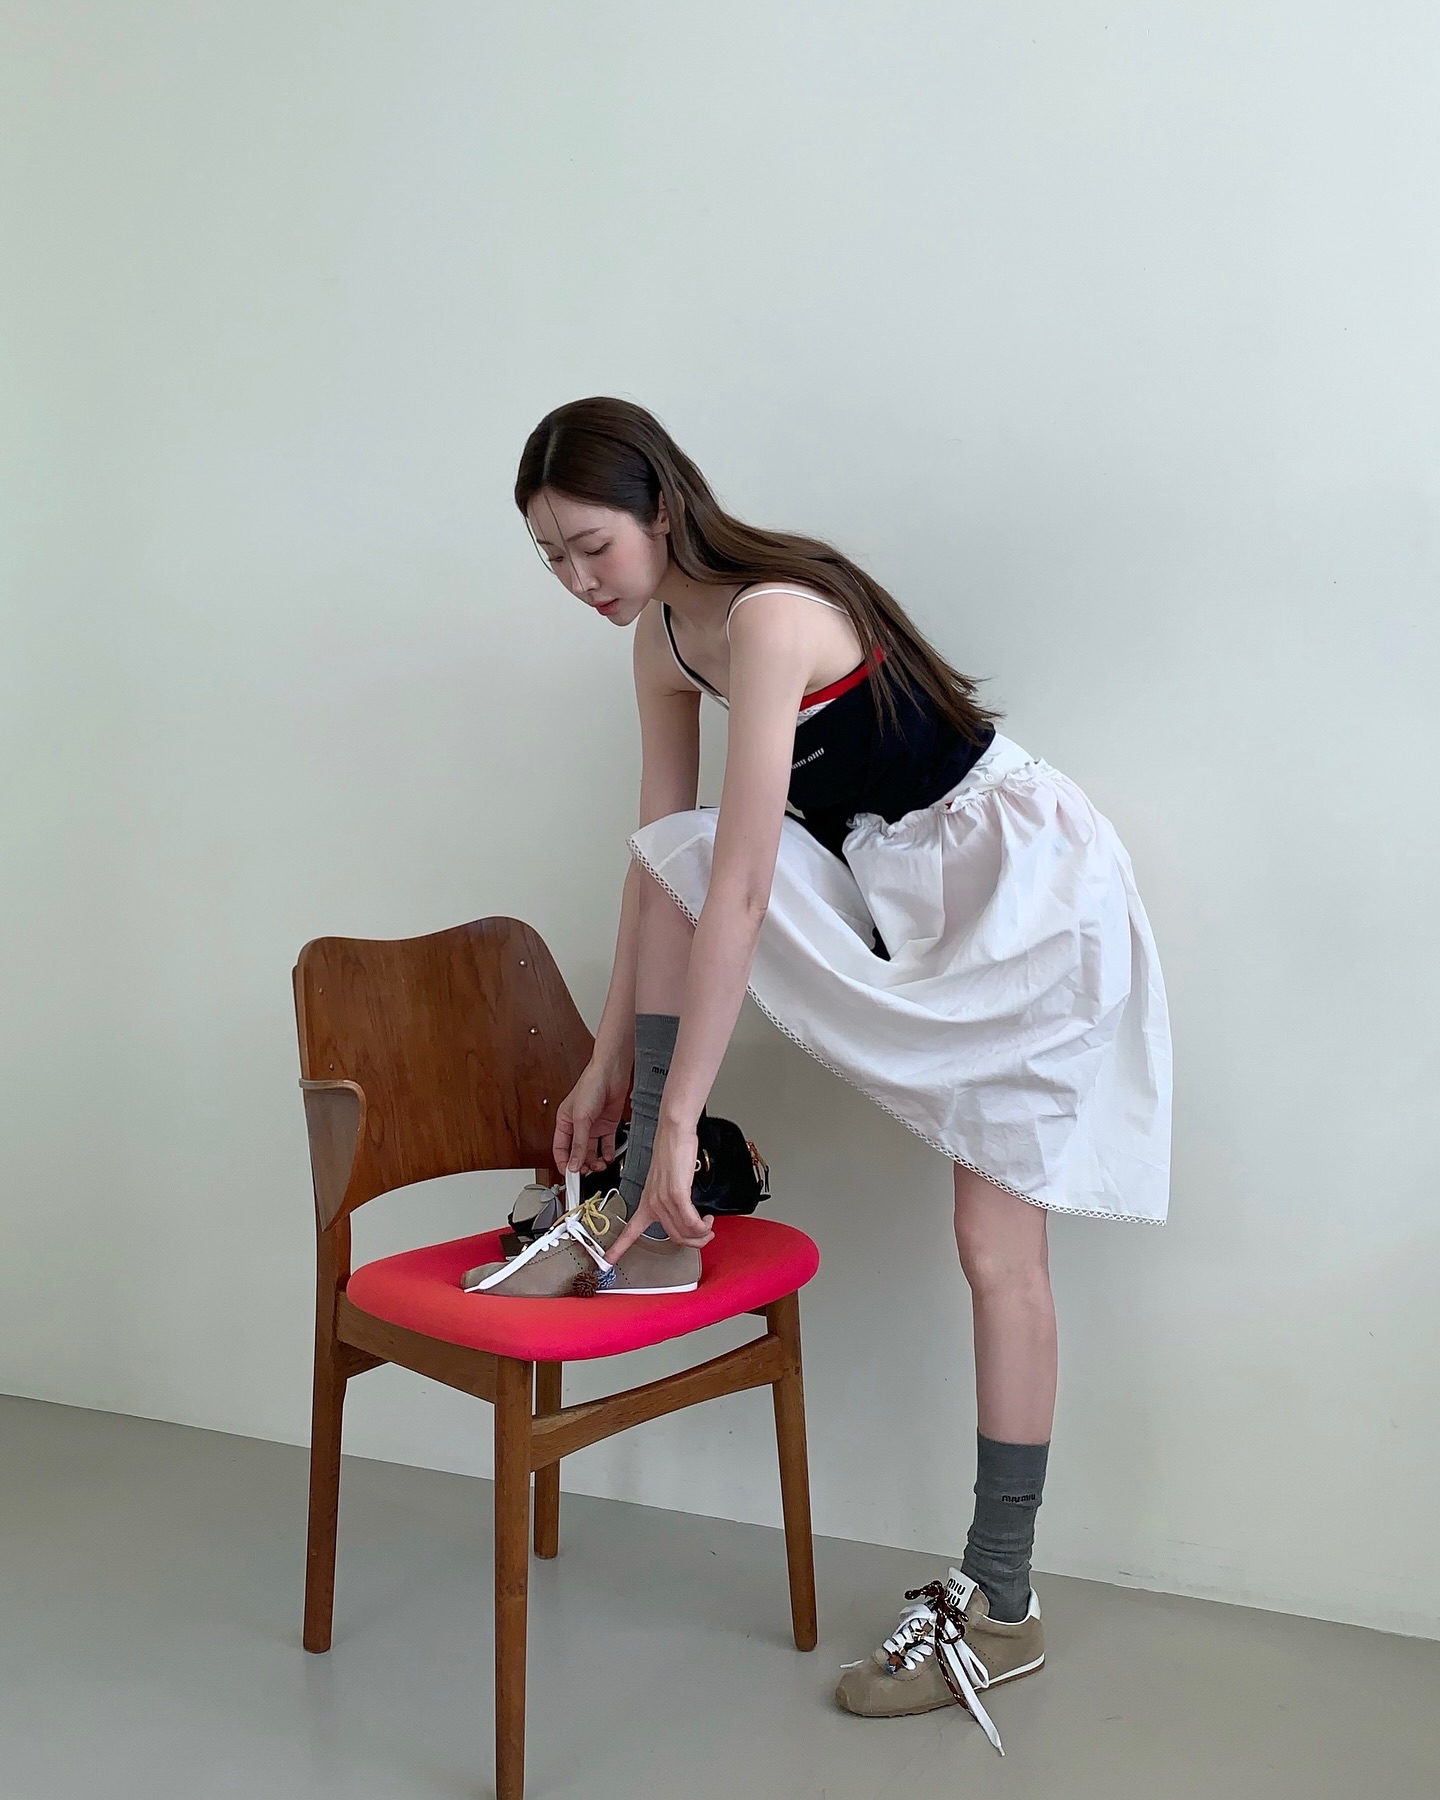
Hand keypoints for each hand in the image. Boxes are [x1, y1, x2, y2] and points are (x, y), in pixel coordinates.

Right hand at [553, 1057, 631, 1175]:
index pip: (560, 1149)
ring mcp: (593, 1126)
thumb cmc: (590, 1085)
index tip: (569, 1177)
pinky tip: (609, 1157)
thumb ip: (578, 1143)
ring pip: (591, 1150)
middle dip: (581, 1165)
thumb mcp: (581, 1118)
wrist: (611, 1072)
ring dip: (595, 1161)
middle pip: (577, 1152)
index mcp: (564, 1122)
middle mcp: (578, 1126)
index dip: (563, 1163)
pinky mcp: (607, 1124)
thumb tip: (574, 1164)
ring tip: (599, 1166)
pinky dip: (608, 1153)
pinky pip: (606, 1144)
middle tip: (587, 1174)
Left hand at [607, 1116, 715, 1260]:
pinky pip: (691, 1221)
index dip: (617, 1249)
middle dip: (694, 1241)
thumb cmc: (673, 1153)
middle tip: (704, 1234)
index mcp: (646, 1202)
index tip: (606, 1261)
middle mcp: (652, 1203)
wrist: (674, 1133)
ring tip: (708, 1225)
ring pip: (684, 1232)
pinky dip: (702, 1226)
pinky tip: (707, 1221)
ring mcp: (663, 1199)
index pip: (628, 1231)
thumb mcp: (666, 1181)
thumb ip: (672, 1200)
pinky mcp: (676, 1193)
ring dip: (701, 1233)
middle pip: (674, 1237)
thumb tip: (685, 1215)